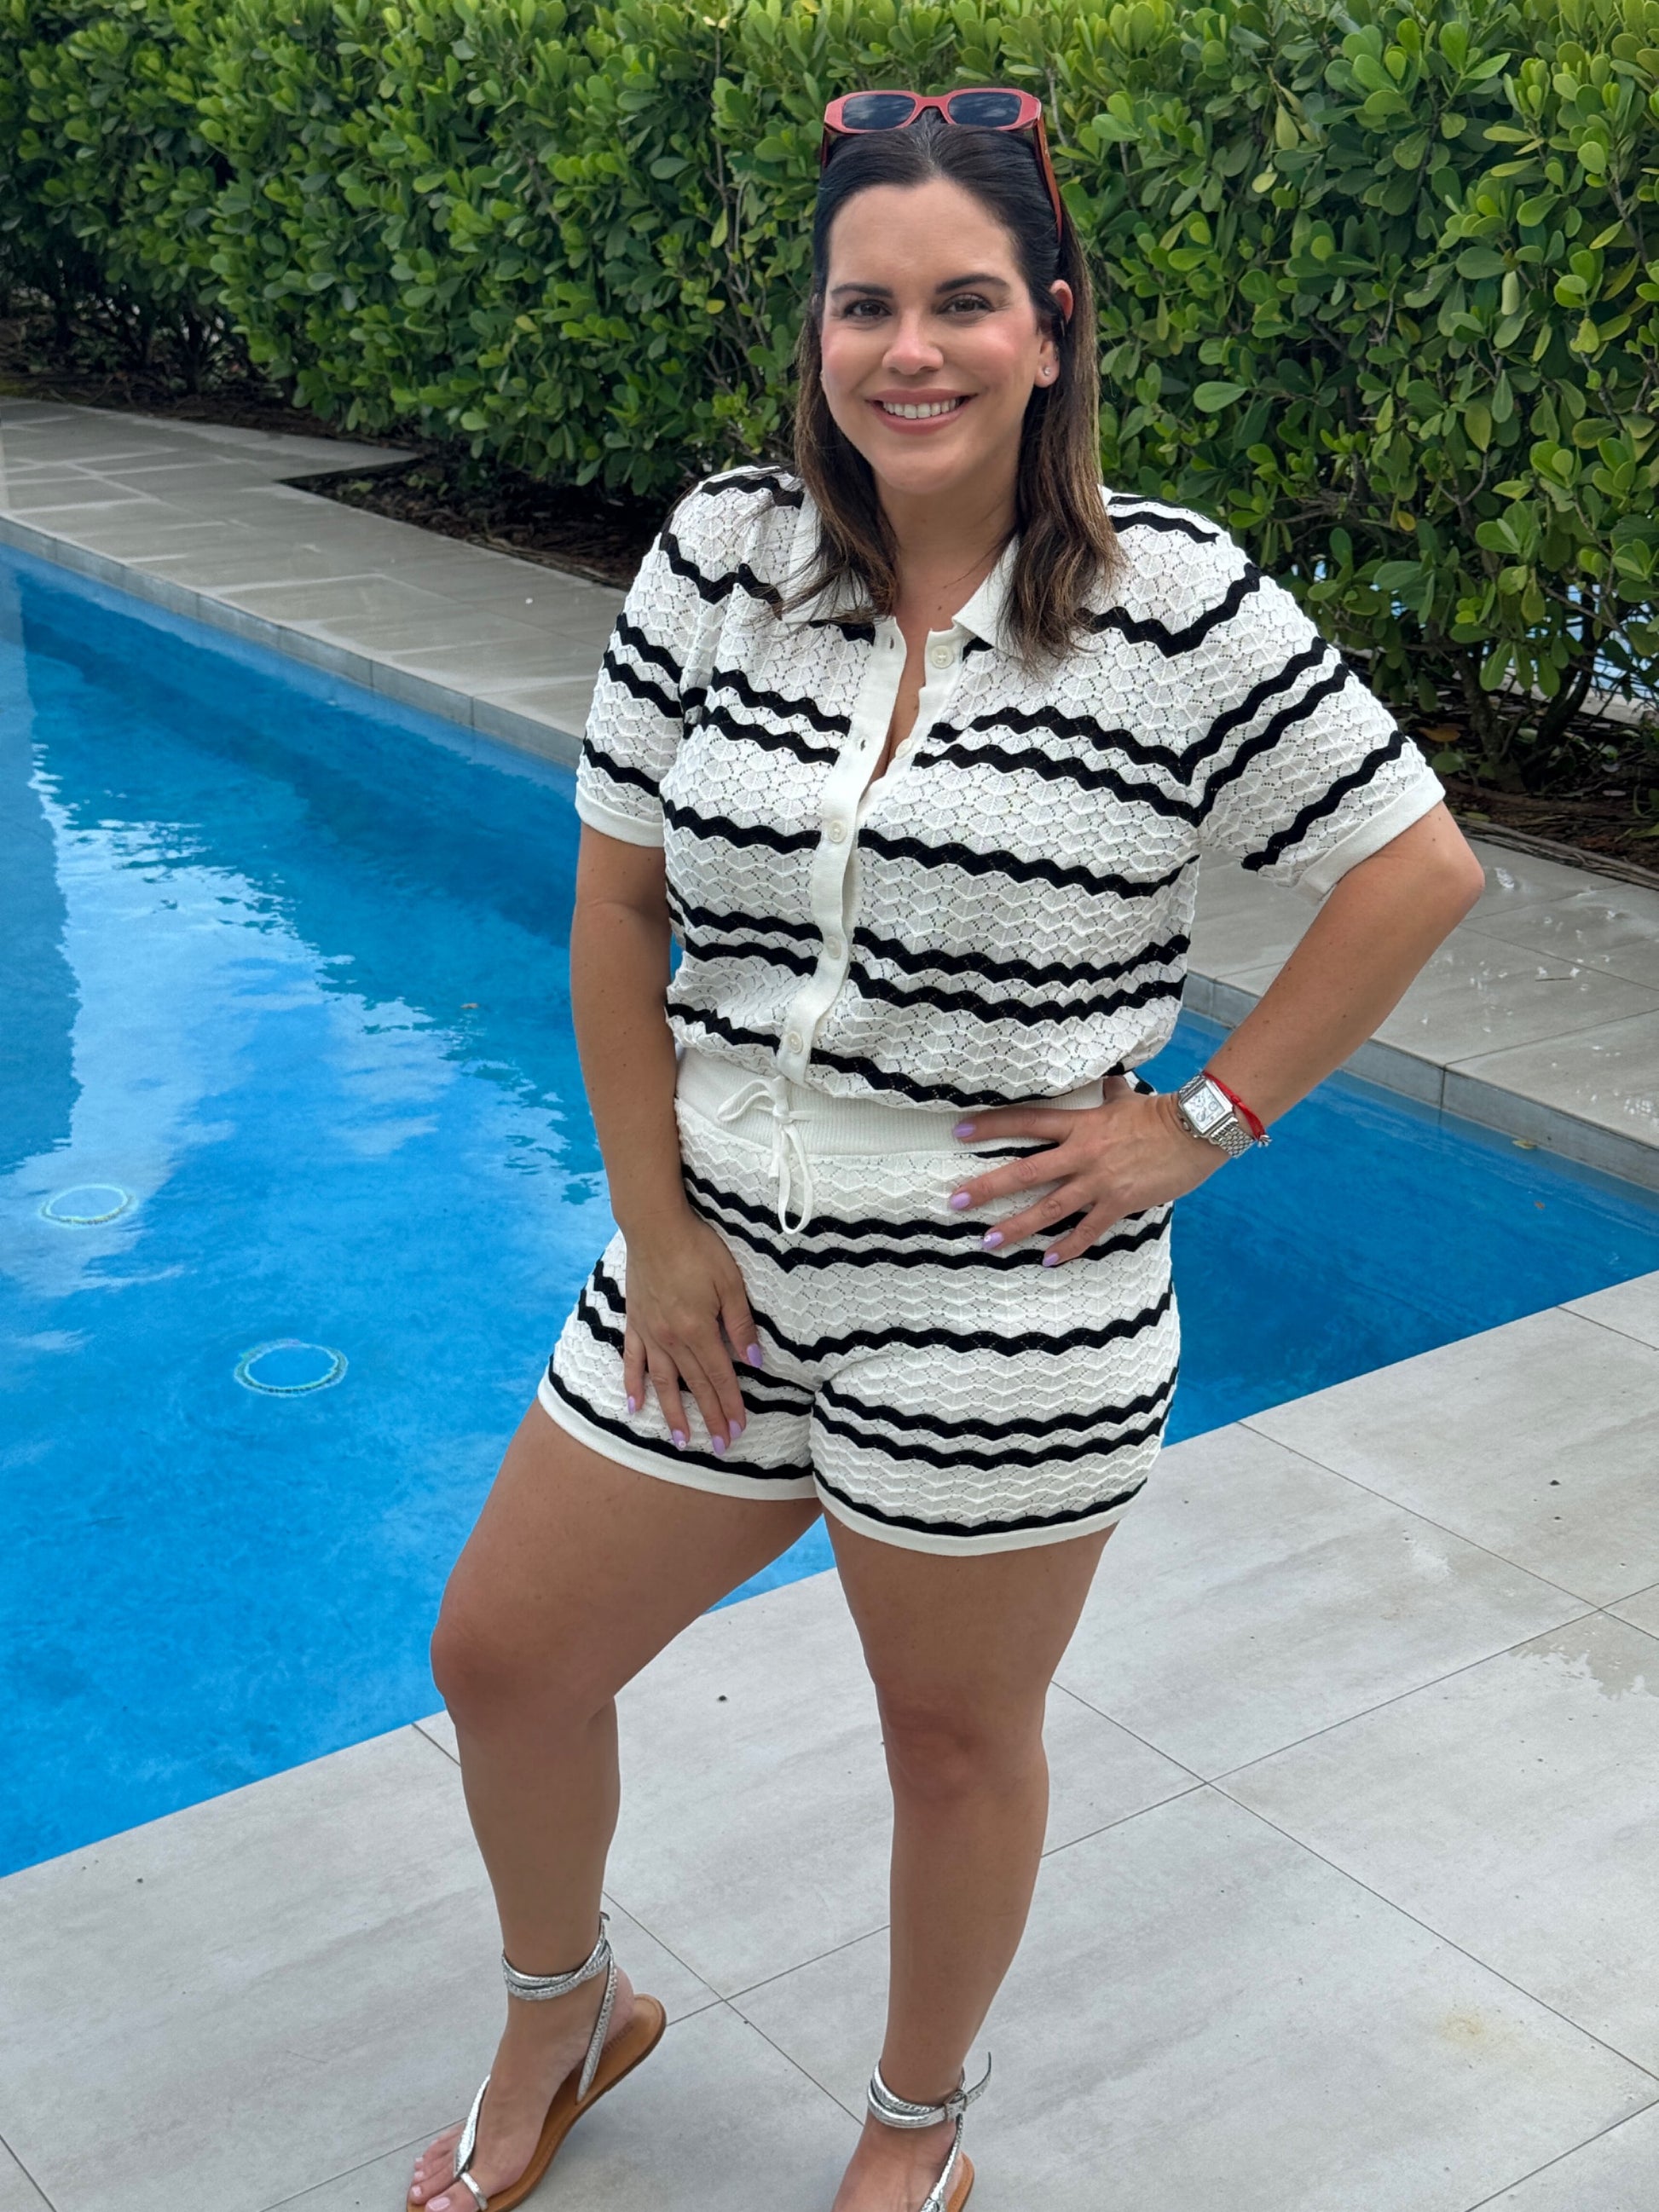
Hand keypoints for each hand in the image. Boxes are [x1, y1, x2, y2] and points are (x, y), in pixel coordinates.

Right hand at [619, 1207, 760, 1451]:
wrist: (654, 1227)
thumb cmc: (698, 1250)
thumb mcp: (730, 1283)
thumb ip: (740, 1324)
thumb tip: (754, 1360)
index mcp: (698, 1330)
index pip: (720, 1376)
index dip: (730, 1404)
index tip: (739, 1428)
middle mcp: (672, 1338)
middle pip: (695, 1385)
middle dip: (709, 1417)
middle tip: (721, 1446)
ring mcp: (650, 1333)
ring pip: (663, 1382)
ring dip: (673, 1413)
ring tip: (681, 1441)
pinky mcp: (635, 1322)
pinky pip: (633, 1361)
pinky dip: (634, 1385)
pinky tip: (635, 1407)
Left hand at [948, 1078, 1224, 1264]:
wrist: (1196, 1132)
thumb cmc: (1162, 1113)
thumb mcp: (1128, 1099)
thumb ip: (1110, 1093)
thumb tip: (1108, 1079)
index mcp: (1080, 1125)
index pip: (1026, 1122)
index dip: (991, 1127)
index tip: (958, 1132)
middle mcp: (1082, 1154)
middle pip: (1024, 1172)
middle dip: (987, 1188)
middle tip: (955, 1201)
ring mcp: (1099, 1182)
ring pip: (1048, 1209)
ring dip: (1015, 1227)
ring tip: (987, 1242)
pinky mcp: (1119, 1204)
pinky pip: (1087, 1231)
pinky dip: (1067, 1248)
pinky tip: (1047, 1260)